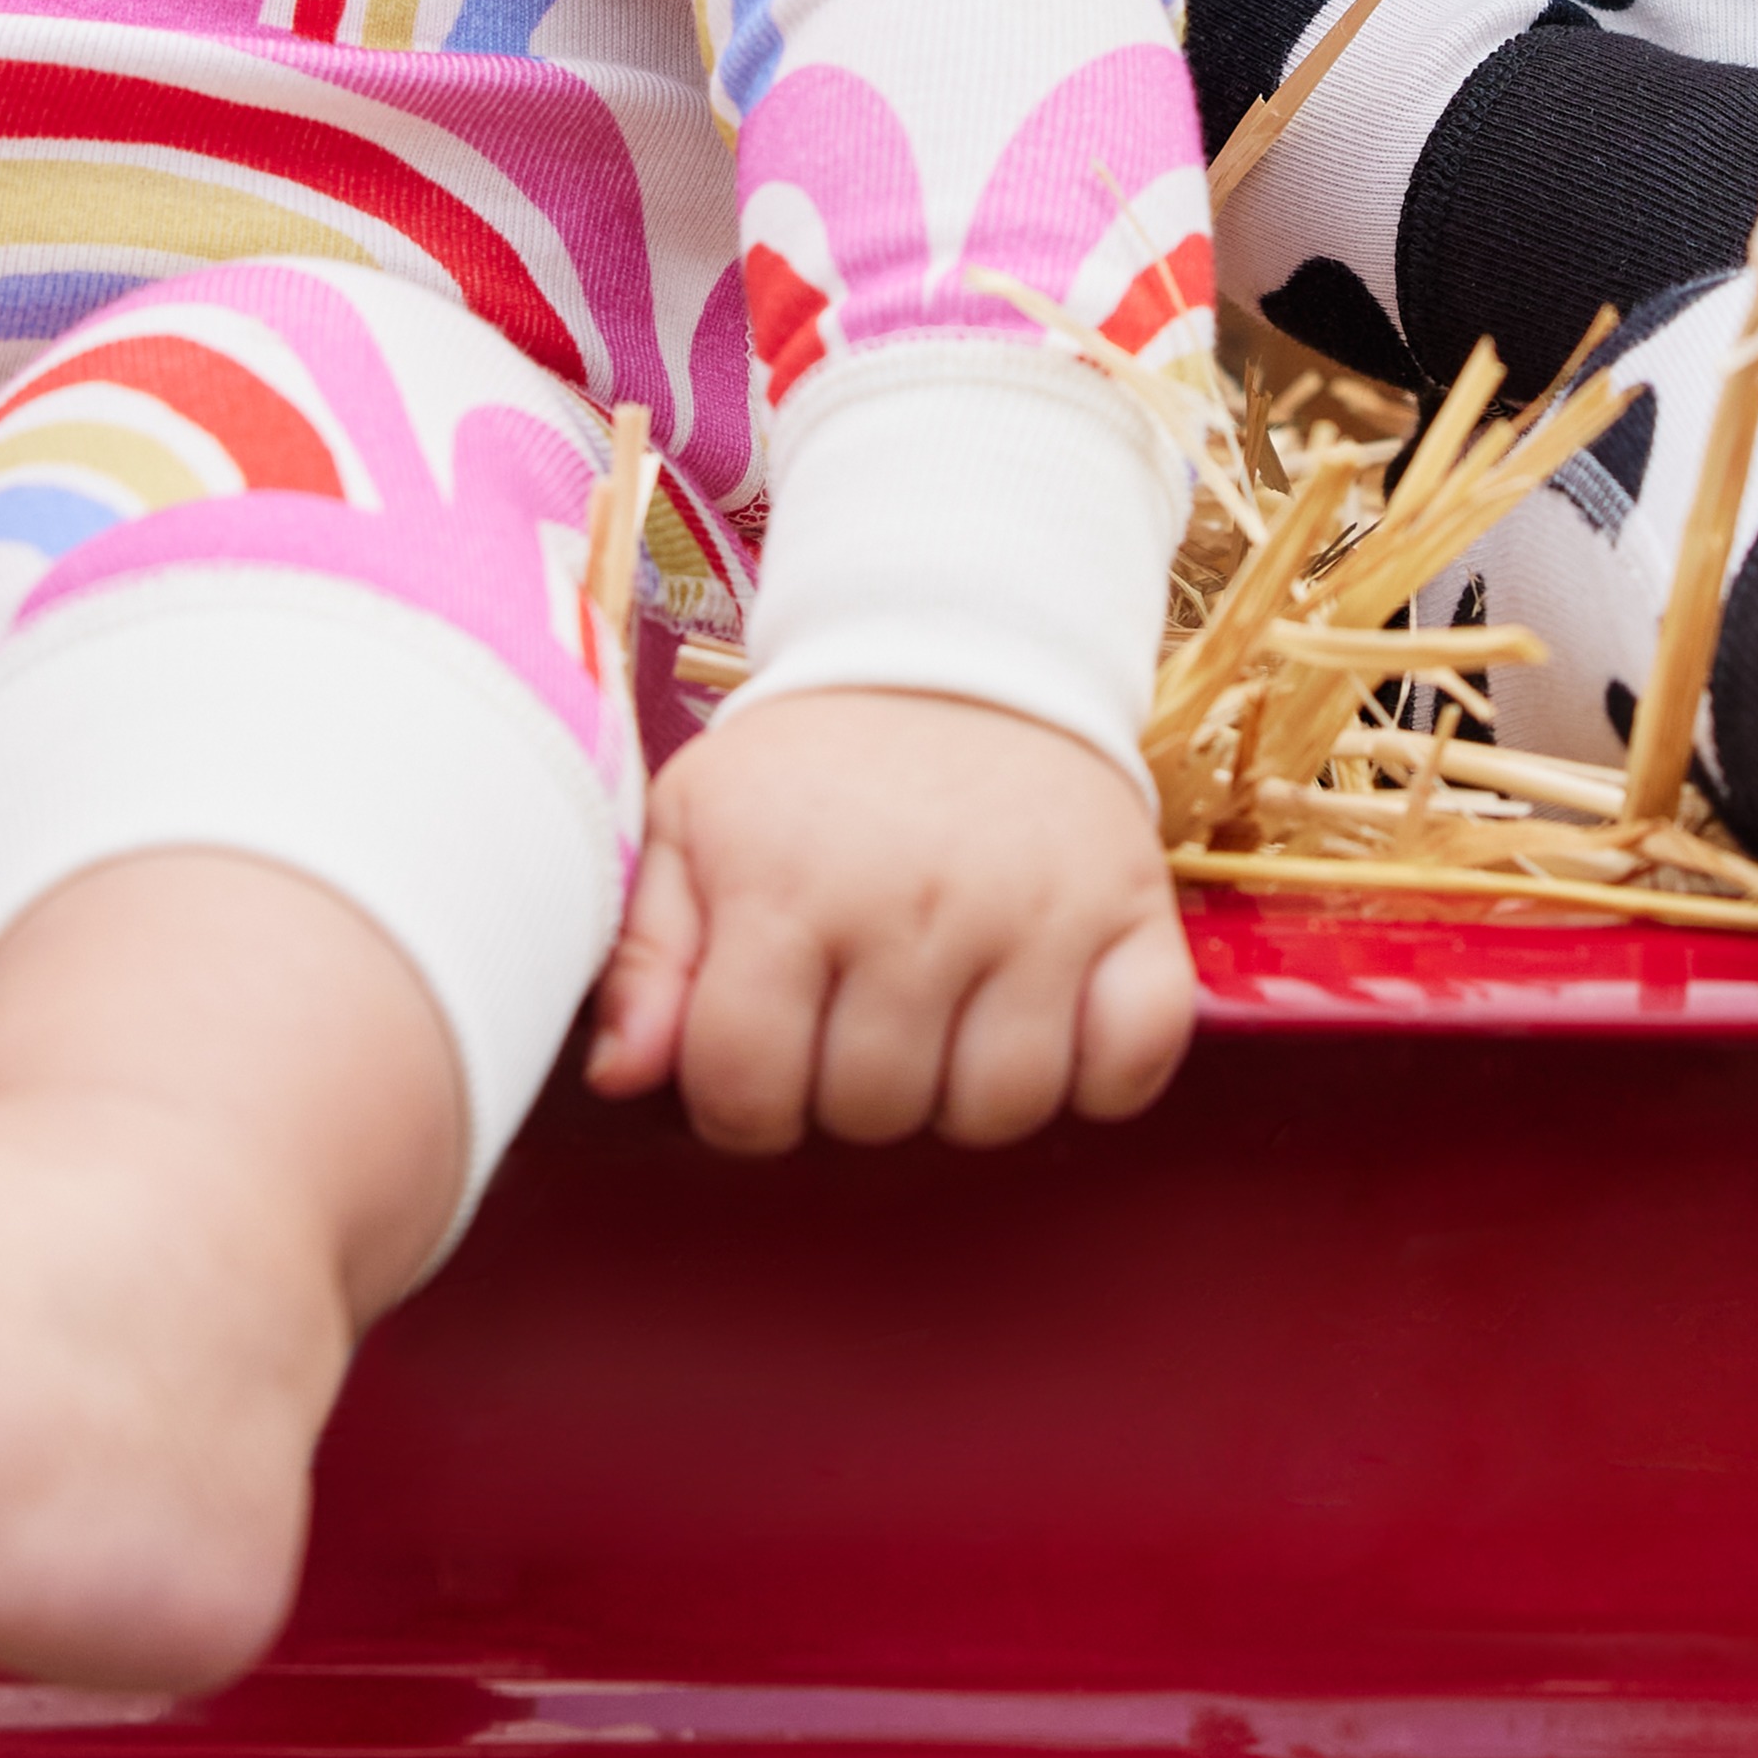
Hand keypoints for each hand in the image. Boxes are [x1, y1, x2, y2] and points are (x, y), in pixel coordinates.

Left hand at [579, 686, 1190, 1156]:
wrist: (964, 644)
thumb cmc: (814, 765)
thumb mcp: (694, 823)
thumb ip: (645, 954)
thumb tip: (622, 1076)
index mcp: (788, 884)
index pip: (748, 1091)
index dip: (741, 1106)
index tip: (761, 1061)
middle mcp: (917, 901)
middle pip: (874, 1112)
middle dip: (850, 1093)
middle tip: (855, 1020)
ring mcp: (1038, 911)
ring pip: (998, 1109)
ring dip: (963, 1095)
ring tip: (942, 1024)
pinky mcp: (1136, 912)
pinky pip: (1130, 1065)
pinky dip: (1096, 1076)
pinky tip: (1045, 1024)